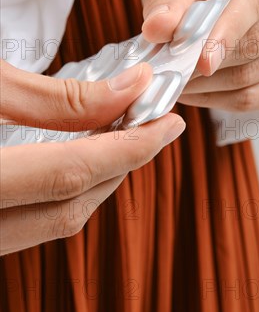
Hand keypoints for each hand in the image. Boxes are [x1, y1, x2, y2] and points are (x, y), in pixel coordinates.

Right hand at [0, 60, 184, 254]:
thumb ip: (57, 97)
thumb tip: (129, 90)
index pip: (71, 174)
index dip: (129, 148)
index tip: (168, 123)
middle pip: (70, 208)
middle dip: (122, 165)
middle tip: (156, 128)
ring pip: (55, 221)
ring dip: (98, 180)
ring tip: (125, 138)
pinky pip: (36, 219)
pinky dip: (67, 190)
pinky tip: (82, 157)